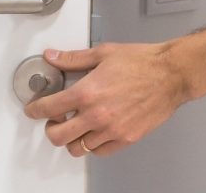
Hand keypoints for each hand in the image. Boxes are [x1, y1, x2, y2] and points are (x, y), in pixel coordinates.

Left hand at [21, 42, 191, 157]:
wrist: (171, 74)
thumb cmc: (142, 61)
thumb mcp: (103, 53)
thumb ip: (73, 58)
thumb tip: (53, 57)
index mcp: (87, 92)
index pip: (49, 107)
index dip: (35, 109)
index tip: (34, 109)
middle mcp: (96, 115)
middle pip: (58, 136)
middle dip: (50, 128)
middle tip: (55, 119)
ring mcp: (111, 130)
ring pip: (77, 148)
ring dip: (72, 138)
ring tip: (75, 126)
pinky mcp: (125, 138)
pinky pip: (99, 152)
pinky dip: (92, 145)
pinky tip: (94, 132)